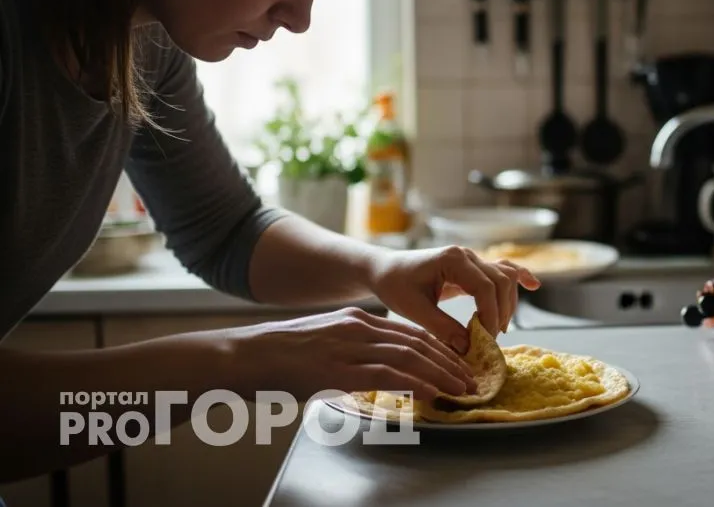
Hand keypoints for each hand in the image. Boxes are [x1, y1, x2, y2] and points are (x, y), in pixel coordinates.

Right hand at [220, 307, 476, 400]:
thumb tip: (372, 370)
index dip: (438, 347)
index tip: (457, 361)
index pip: (408, 331)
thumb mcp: (321, 343)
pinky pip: (387, 375)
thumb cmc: (277, 356)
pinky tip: (432, 394)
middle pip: (417, 341)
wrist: (244, 355)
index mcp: (355, 319)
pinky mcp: (338, 368)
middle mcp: (358, 327)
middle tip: (470, 377)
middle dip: (448, 360)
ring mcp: (349, 346)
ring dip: (441, 373)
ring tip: (461, 388)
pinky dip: (416, 384)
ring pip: (409, 356)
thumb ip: (349, 351)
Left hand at [367, 246, 541, 349]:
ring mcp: (472, 259)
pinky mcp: (473, 268)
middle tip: (490, 340)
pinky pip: (502, 269)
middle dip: (501, 312)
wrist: (385, 271)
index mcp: (452, 259)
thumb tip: (468, 347)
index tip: (486, 339)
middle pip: (501, 281)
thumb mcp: (414, 310)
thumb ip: (442, 327)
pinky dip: (519, 276)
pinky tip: (535, 285)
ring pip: (505, 277)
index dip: (491, 314)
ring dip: (508, 303)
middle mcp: (466, 255)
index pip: (485, 286)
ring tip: (498, 330)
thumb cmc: (394, 286)